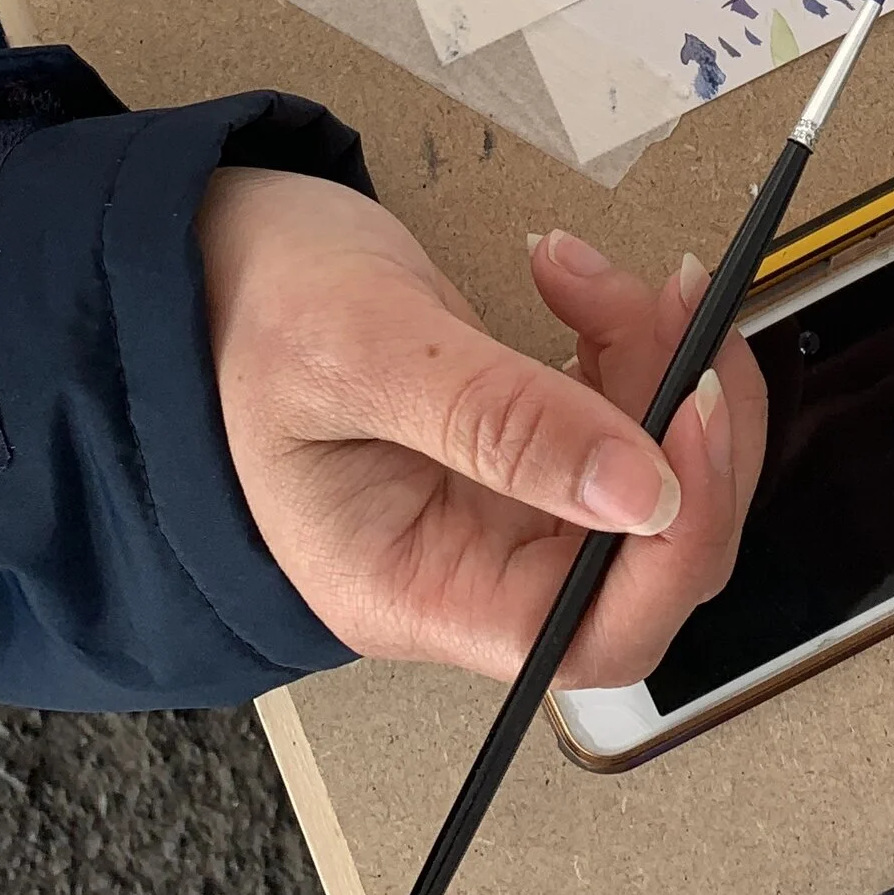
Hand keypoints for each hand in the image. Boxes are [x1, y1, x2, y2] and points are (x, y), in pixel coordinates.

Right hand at [197, 165, 767, 682]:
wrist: (198, 258)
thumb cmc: (240, 316)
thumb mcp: (365, 353)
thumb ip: (502, 424)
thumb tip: (645, 491)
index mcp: (412, 590)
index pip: (581, 636)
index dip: (670, 545)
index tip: (695, 412)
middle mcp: (465, 571)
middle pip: (643, 561)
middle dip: (687, 435)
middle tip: (674, 309)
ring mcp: (499, 511)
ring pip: (648, 482)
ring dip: (661, 369)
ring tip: (607, 274)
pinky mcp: (520, 448)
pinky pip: (620, 424)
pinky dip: (628, 346)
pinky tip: (577, 281)